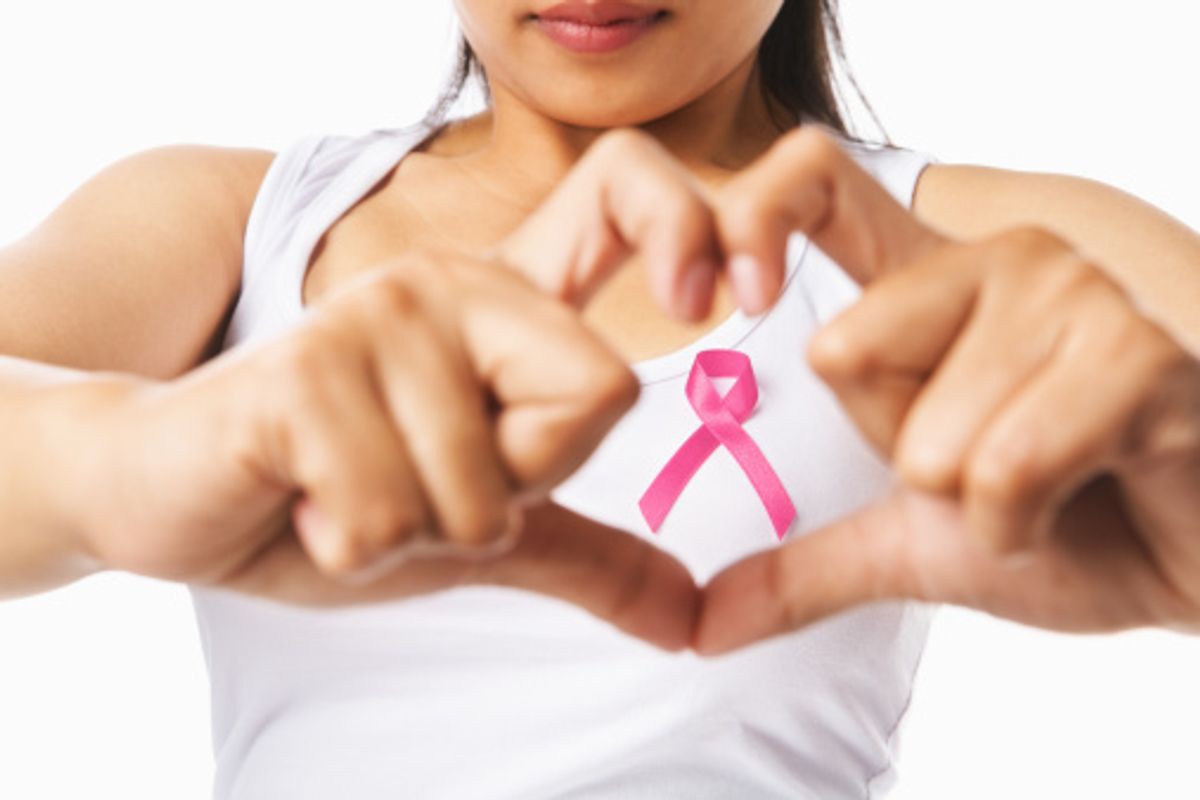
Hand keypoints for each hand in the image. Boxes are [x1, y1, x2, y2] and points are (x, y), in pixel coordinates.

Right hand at [66, 249, 695, 649]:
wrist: (165, 491)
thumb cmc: (328, 494)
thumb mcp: (479, 532)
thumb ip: (589, 556)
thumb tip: (691, 616)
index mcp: (502, 301)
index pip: (623, 198)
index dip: (689, 227)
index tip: (719, 296)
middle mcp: (450, 284)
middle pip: (596, 391)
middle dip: (514, 488)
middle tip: (420, 473)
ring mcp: (374, 319)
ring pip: (486, 492)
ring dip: (417, 533)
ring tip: (347, 489)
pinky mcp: (304, 375)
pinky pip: (391, 518)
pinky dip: (351, 547)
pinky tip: (300, 500)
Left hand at [689, 141, 1199, 650]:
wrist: (1198, 561)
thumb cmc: (1072, 528)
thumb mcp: (910, 547)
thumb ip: (804, 569)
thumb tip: (698, 626)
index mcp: (930, 282)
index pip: (814, 182)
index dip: (751, 215)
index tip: (711, 297)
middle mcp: (996, 259)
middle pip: (845, 354)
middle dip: (909, 457)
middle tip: (994, 463)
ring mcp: (1071, 292)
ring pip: (928, 437)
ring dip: (979, 508)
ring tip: (1054, 484)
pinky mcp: (1135, 350)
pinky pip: (1005, 468)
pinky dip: (1027, 525)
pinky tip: (1091, 495)